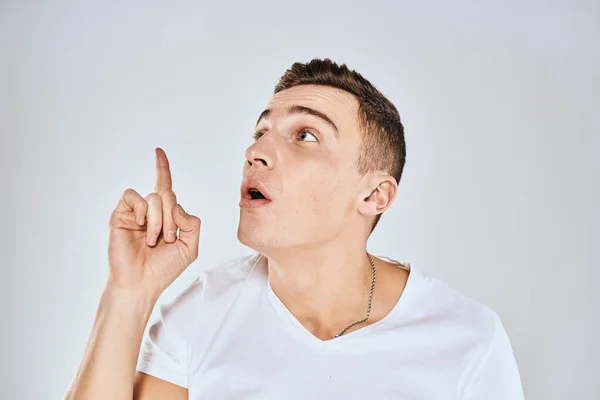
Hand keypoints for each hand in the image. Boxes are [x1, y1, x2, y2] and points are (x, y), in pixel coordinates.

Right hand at [107, 147, 200, 297]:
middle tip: (168, 239)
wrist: (142, 283)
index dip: (162, 168)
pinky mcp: (121, 215)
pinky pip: (134, 197)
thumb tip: (176, 205)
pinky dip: (143, 211)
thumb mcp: (190, 247)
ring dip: (160, 221)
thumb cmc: (164, 268)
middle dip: (173, 218)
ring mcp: (135, 213)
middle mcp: (150, 211)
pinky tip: (142, 227)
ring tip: (154, 241)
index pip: (165, 186)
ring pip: (154, 197)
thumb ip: (193, 224)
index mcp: (166, 216)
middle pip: (168, 195)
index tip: (158, 151)